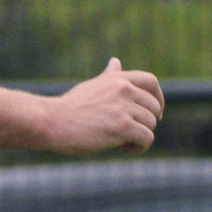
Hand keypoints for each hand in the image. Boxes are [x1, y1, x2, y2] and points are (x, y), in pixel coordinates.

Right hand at [42, 58, 163, 153]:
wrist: (53, 122)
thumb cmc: (71, 107)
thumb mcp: (93, 86)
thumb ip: (109, 77)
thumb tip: (116, 62)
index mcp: (118, 78)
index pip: (151, 81)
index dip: (158, 97)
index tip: (155, 112)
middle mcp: (124, 89)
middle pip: (154, 107)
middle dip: (147, 122)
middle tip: (131, 134)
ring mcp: (124, 107)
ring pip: (151, 124)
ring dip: (141, 137)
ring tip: (124, 143)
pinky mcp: (123, 126)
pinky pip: (147, 138)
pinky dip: (139, 148)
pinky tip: (125, 149)